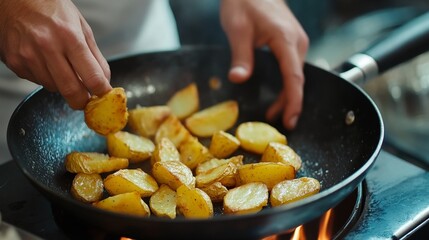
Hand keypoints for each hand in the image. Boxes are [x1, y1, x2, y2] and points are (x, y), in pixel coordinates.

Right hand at [0, 0, 110, 108]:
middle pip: (71, 91)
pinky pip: (36, 82)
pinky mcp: (15, 62)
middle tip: (86, 100)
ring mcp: (29, 56)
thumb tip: (104, 81)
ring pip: (54, 88)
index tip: (104, 95)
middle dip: (82, 101)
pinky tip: (44, 61)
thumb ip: (95, 57)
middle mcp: (48, 47)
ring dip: (62, 85)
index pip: (92, 77)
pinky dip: (46, 77)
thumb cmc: (51, 8)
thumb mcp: (82, 27)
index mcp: (70, 37)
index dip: (102, 91)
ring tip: (61, 66)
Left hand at [220, 0, 308, 129]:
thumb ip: (240, 55)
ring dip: (287, 95)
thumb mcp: (237, 28)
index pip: (293, 77)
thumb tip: (238, 79)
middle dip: (290, 103)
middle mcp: (296, 42)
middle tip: (281, 124)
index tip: (290, 120)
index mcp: (285, 39)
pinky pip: (291, 68)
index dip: (293, 102)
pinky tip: (277, 95)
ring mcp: (295, 42)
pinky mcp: (290, 42)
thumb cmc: (244, 1)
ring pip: (295, 75)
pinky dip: (286, 84)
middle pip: (296, 79)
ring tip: (274, 115)